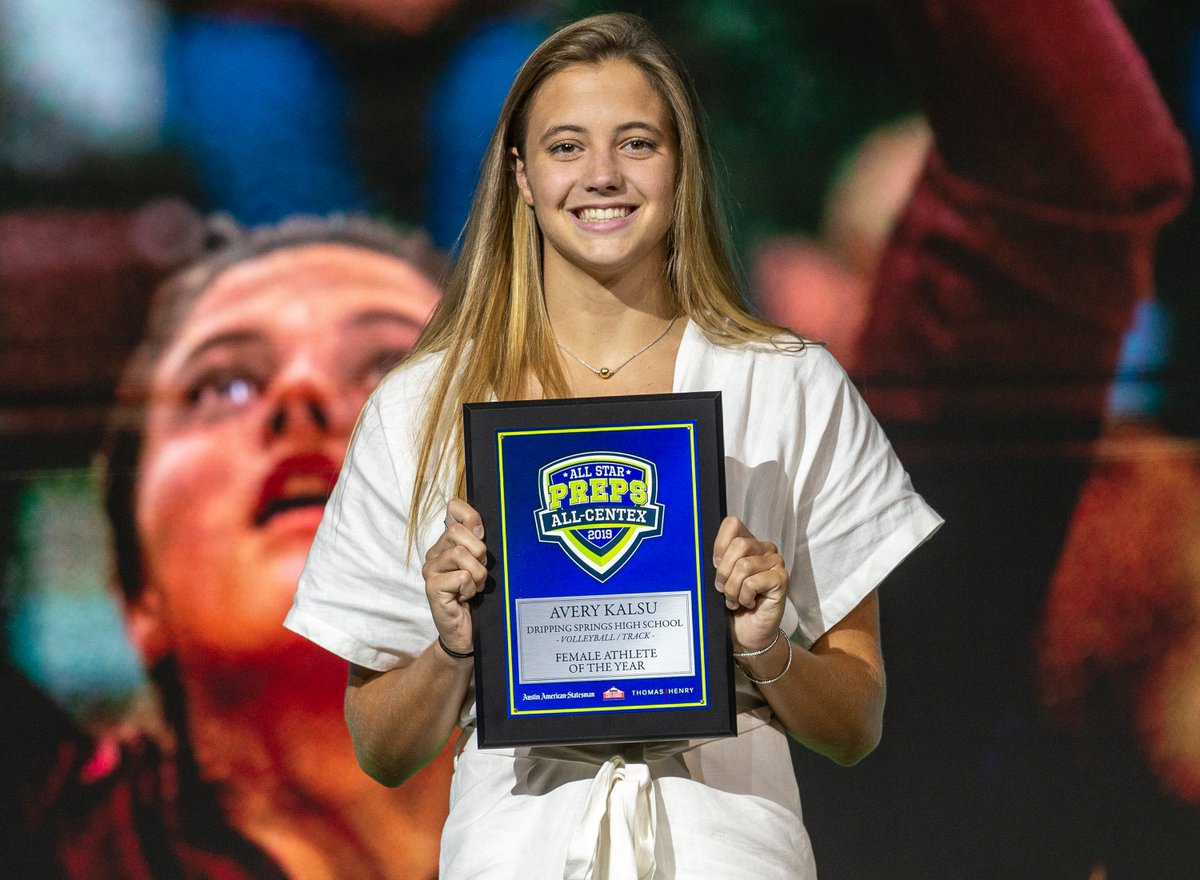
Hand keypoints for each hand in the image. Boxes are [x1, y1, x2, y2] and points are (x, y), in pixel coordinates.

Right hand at [421, 498, 486, 655]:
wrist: (465, 631)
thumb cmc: (475, 596)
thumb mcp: (482, 563)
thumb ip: (479, 541)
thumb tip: (478, 525)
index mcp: (447, 542)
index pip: (454, 507)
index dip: (471, 516)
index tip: (481, 535)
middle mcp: (435, 552)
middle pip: (457, 531)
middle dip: (479, 553)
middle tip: (479, 573)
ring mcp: (430, 569)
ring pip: (460, 554)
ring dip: (477, 574)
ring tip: (474, 587)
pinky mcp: (432, 587)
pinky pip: (461, 576)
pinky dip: (470, 588)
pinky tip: (465, 597)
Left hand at [713, 516, 787, 652]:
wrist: (746, 634)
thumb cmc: (731, 605)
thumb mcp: (718, 578)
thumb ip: (716, 561)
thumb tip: (702, 551)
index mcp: (748, 543)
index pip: (732, 524)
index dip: (719, 545)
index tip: (714, 566)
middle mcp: (764, 548)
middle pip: (738, 545)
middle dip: (724, 572)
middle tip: (723, 590)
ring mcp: (775, 562)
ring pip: (744, 565)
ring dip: (733, 589)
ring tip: (735, 600)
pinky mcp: (782, 579)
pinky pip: (753, 582)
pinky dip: (744, 597)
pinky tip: (749, 603)